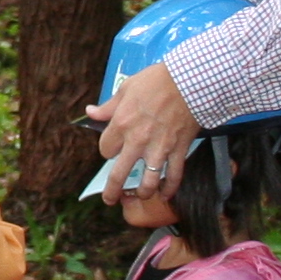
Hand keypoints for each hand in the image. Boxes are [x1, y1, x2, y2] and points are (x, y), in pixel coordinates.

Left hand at [85, 61, 196, 209]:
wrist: (189, 81)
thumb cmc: (157, 81)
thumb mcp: (126, 88)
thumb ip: (108, 106)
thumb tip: (91, 112)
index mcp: (121, 124)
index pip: (105, 149)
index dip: (107, 150)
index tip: (112, 148)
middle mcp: (137, 141)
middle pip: (118, 174)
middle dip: (112, 190)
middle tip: (109, 199)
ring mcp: (159, 148)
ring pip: (148, 181)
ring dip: (143, 193)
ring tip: (140, 196)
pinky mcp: (178, 150)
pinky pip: (174, 175)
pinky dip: (171, 188)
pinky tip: (166, 195)